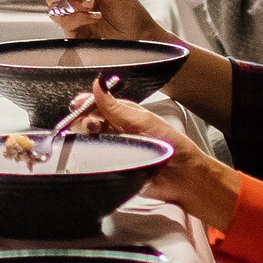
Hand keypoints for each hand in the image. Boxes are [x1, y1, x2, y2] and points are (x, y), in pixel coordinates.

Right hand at [45, 0, 166, 40]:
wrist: (140, 39)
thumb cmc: (133, 16)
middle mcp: (80, 5)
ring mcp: (77, 21)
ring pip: (56, 9)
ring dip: (72, 4)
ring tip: (92, 7)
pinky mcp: (76, 36)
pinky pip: (65, 24)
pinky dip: (77, 18)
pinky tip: (93, 18)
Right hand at [80, 80, 234, 221]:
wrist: (184, 178)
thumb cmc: (173, 147)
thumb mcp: (143, 122)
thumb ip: (117, 107)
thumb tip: (99, 85)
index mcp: (126, 115)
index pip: (99, 104)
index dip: (87, 103)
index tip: (77, 105)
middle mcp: (119, 131)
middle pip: (90, 122)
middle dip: (85, 121)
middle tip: (90, 125)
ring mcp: (116, 150)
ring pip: (90, 141)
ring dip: (87, 139)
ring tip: (93, 139)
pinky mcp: (114, 168)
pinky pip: (96, 162)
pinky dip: (91, 158)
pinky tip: (91, 156)